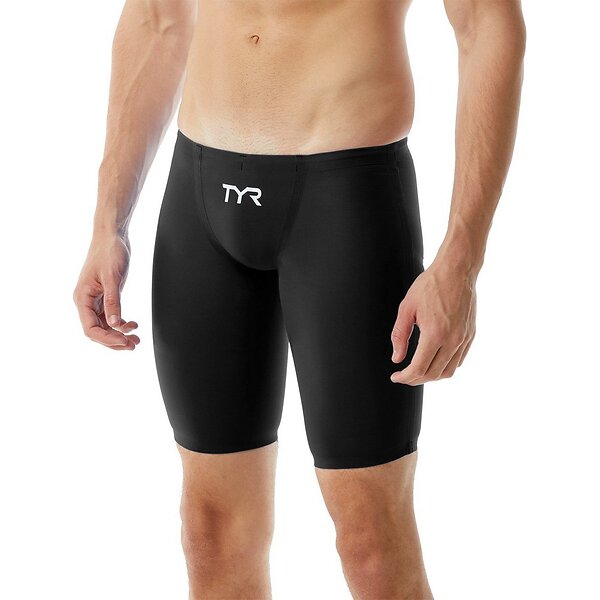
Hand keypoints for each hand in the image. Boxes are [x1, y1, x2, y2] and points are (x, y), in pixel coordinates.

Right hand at [73, 232, 139, 350]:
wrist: (112, 236)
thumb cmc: (109, 252)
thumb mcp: (112, 278)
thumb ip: (113, 302)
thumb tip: (115, 324)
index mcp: (82, 298)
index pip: (90, 329)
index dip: (107, 339)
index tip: (124, 341)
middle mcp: (86, 301)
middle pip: (97, 331)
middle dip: (114, 340)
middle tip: (133, 345)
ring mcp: (96, 300)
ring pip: (105, 326)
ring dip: (120, 334)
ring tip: (136, 339)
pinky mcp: (105, 296)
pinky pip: (111, 316)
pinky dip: (121, 323)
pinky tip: (133, 325)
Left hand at [390, 260, 476, 384]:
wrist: (457, 270)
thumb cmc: (430, 285)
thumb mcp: (407, 308)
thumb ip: (399, 335)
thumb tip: (397, 358)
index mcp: (435, 334)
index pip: (419, 368)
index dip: (405, 377)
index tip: (396, 376)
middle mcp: (452, 340)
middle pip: (433, 374)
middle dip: (416, 379)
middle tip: (404, 376)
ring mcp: (464, 339)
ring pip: (448, 371)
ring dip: (432, 376)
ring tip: (418, 371)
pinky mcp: (470, 335)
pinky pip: (459, 360)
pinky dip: (445, 366)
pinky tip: (434, 360)